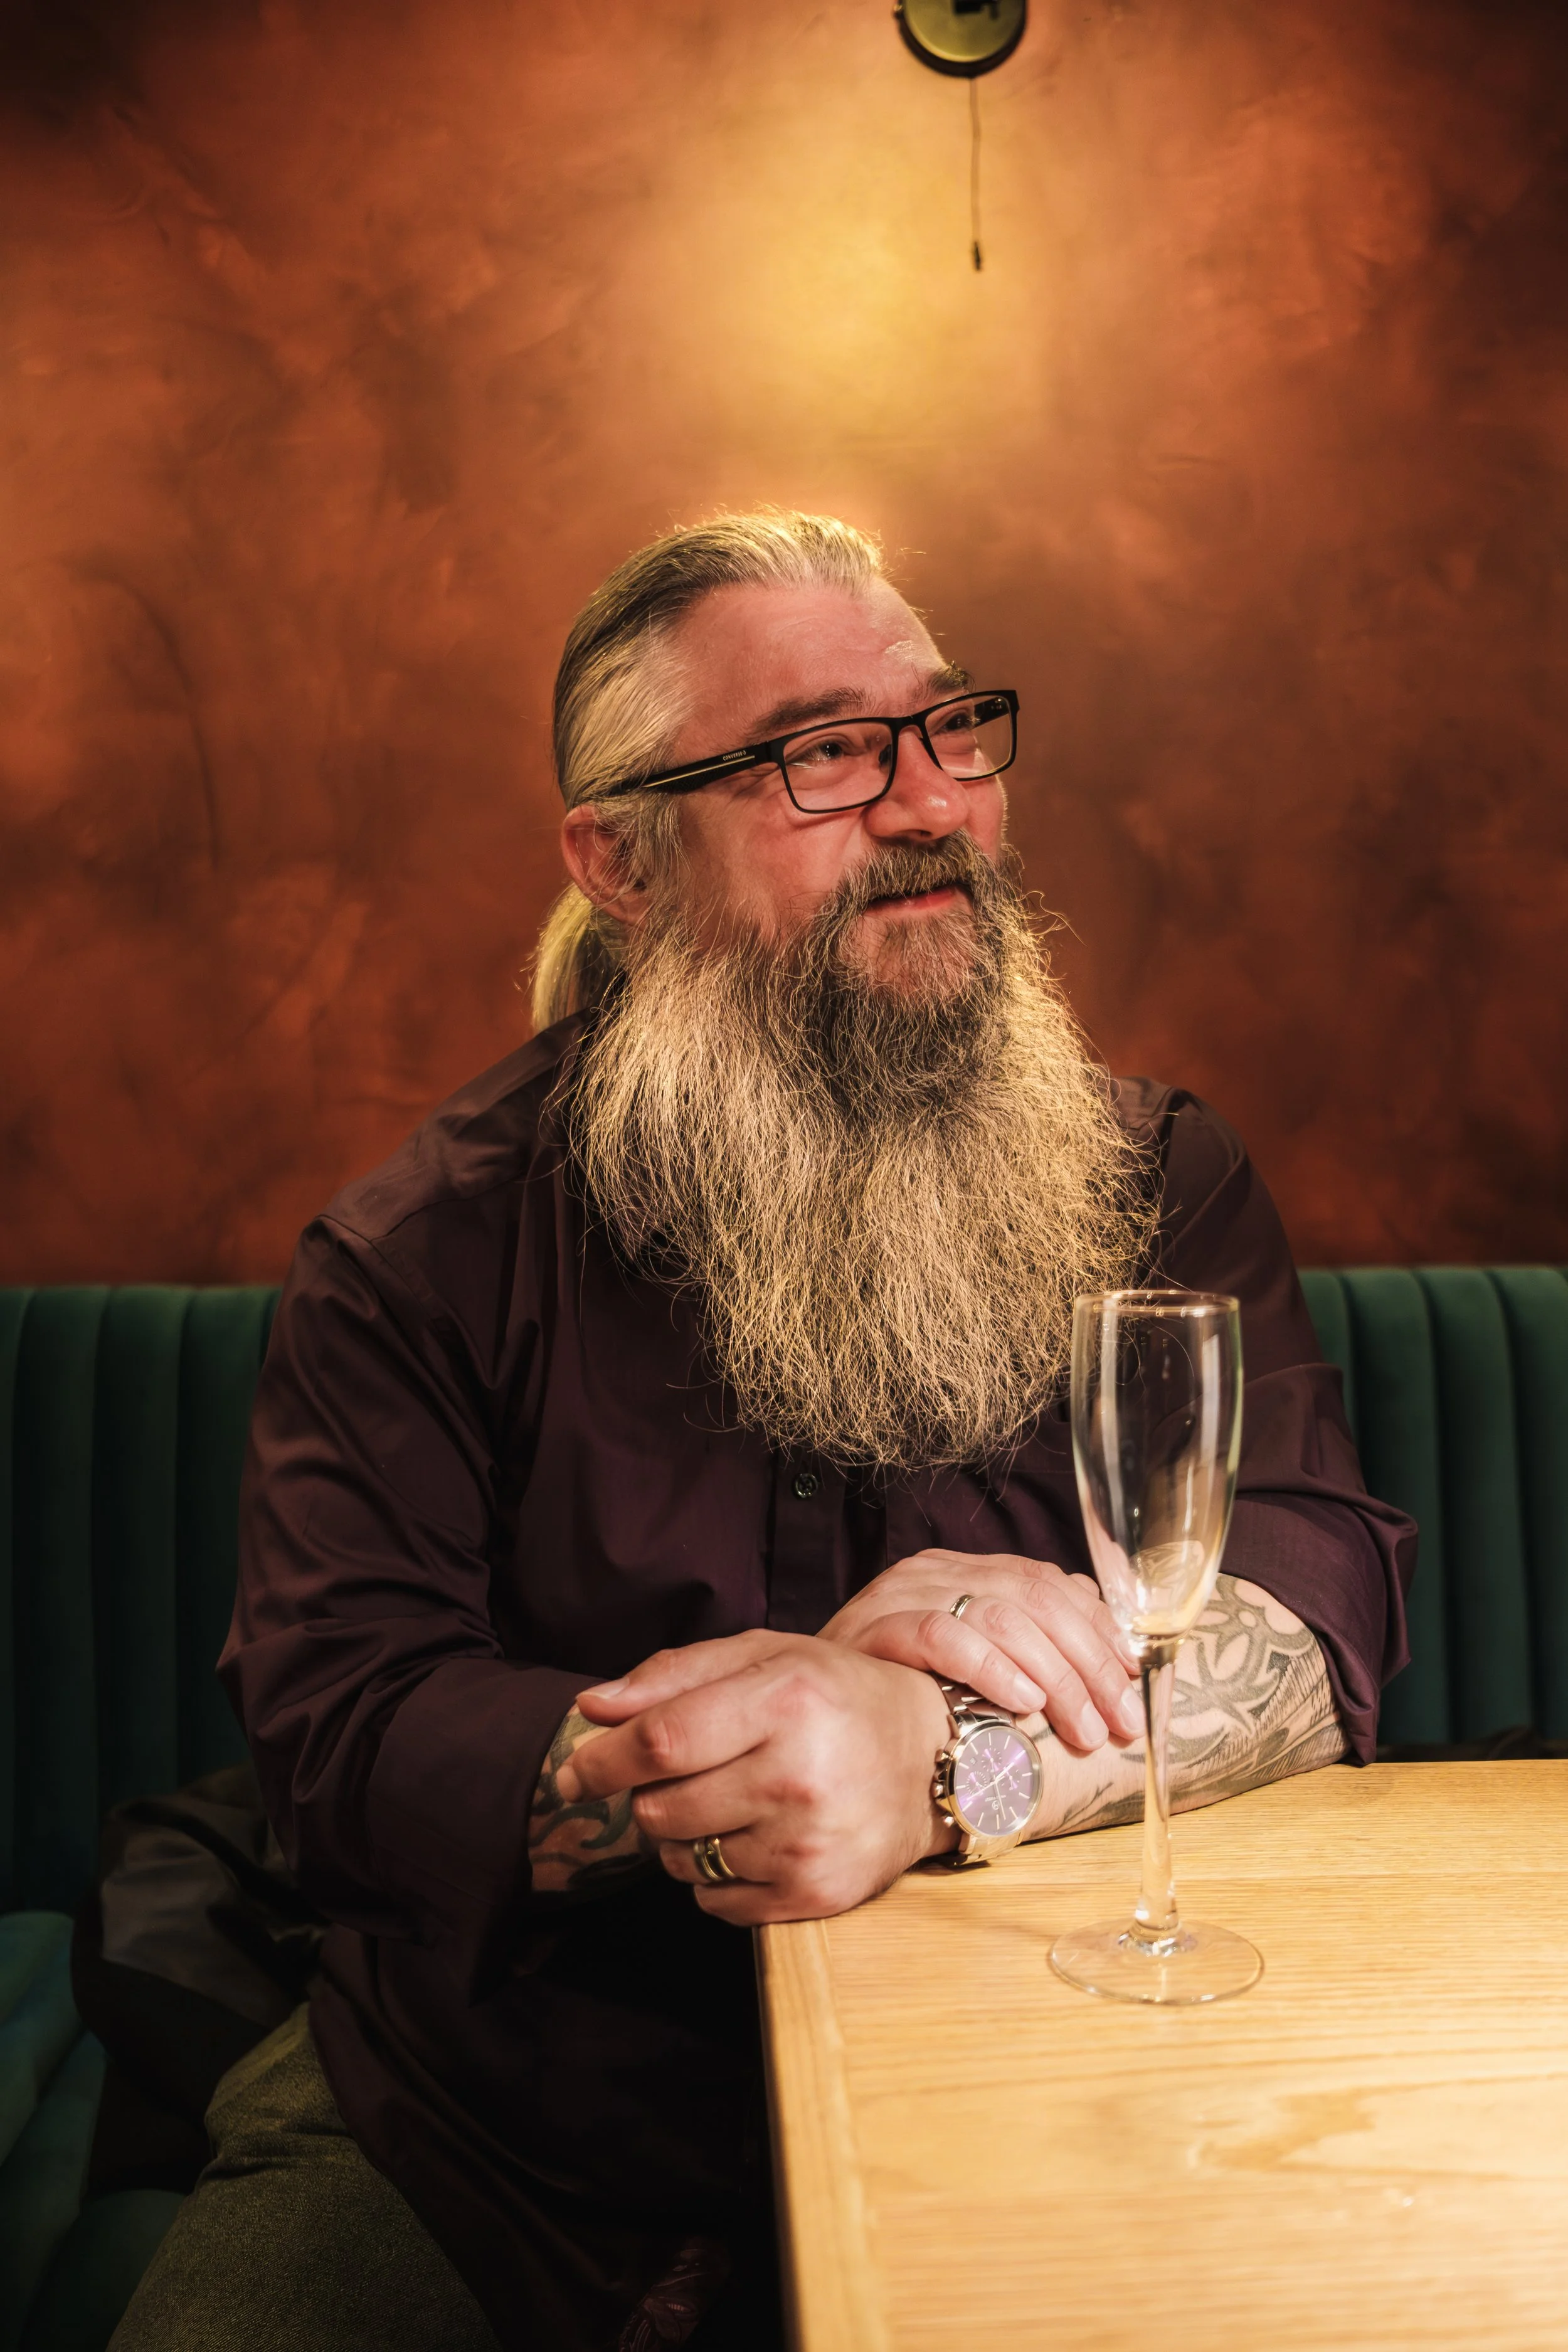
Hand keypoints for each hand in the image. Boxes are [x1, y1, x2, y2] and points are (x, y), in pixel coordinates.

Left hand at [557, 1630, 956, 1923]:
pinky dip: (712, 1875)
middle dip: (649, 1793)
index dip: (602, 1761)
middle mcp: (798, 1775)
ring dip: (680, 1834)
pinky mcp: (815, 1895)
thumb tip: (590, 1709)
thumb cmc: (834, 1695)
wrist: (930, 1757)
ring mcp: (808, 1843)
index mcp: (784, 1700)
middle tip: (689, 1773)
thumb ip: (671, 1676)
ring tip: (729, 1800)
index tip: (572, 1775)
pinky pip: (714, 1901)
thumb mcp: (762, 1656)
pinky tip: (752, 1838)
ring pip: (680, 1857)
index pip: (661, 1742)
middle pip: (660, 1807)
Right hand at [819, 1550, 1142, 1750]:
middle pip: (1036, 1599)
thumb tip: (1109, 1645)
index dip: (1101, 1632)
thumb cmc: (904, 1693)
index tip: (1132, 1685)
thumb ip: (1032, 1643)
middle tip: (1114, 1725)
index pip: (1052, 1583)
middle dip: (1087, 1665)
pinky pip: (942, 1634)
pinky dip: (991, 1667)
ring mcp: (904, 1593)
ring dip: (1053, 1676)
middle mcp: (939, 1571)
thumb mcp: (977, 1665)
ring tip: (1078, 1727)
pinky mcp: (875, 1627)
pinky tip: (1021, 1703)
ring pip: (1001, 1615)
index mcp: (968, 1571)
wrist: (816, 1709)